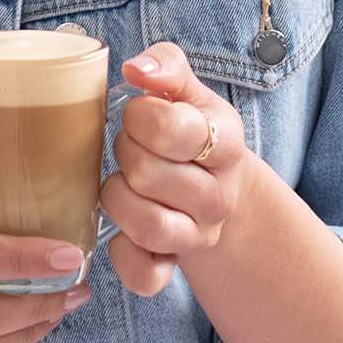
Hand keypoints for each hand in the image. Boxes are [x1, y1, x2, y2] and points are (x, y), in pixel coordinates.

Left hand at [100, 42, 252, 296]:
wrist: (213, 190)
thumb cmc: (187, 130)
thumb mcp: (186, 92)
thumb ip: (166, 66)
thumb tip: (136, 68)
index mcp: (226, 143)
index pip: (173, 129)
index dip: (140, 116)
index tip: (138, 114)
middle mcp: (219, 196)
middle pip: (149, 174)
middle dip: (125, 152)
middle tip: (129, 146)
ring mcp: (198, 236)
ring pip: (145, 224)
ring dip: (116, 196)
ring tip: (121, 180)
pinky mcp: (173, 267)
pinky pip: (143, 276)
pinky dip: (122, 254)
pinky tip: (119, 230)